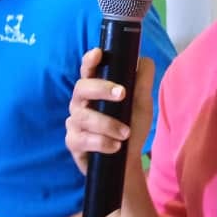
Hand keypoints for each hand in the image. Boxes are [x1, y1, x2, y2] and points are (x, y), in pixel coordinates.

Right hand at [66, 49, 155, 174]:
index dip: (90, 60)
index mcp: (95, 89)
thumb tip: (144, 59)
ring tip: (126, 133)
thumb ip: (142, 82)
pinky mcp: (73, 142)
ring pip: (84, 116)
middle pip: (81, 87)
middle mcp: (81, 102)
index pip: (88, 70)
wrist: (128, 162)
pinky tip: (115, 146)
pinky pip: (82, 139)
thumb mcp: (142, 104)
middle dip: (101, 88)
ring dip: (107, 124)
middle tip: (122, 94)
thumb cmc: (131, 127)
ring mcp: (74, 122)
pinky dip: (101, 142)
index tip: (98, 53)